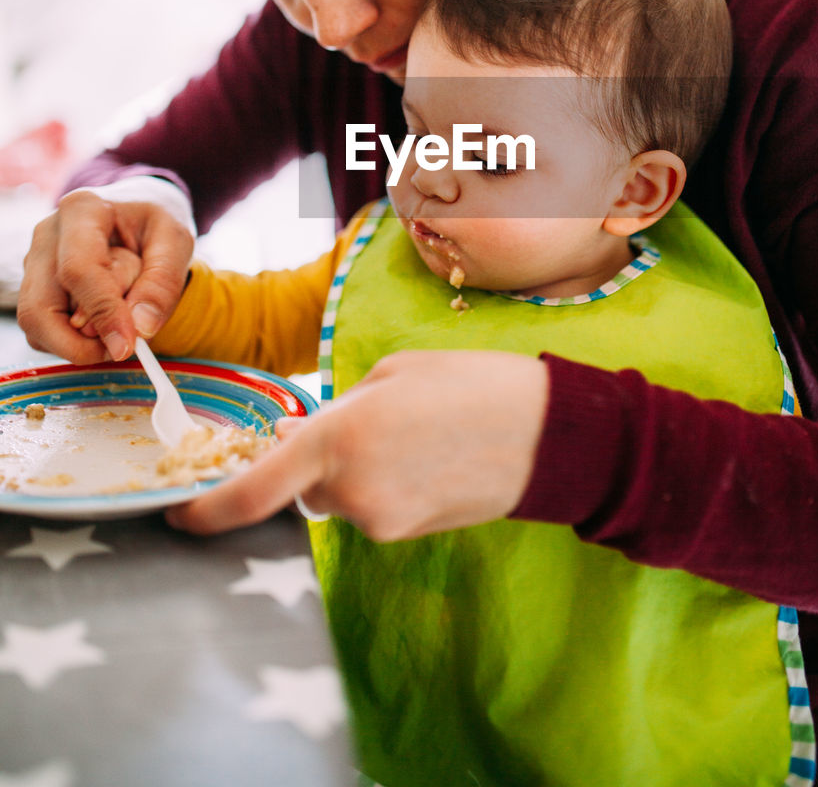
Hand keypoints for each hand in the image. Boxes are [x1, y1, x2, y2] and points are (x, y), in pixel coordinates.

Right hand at [17, 190, 193, 364]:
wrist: (134, 220)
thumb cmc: (153, 228)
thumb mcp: (175, 242)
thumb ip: (163, 283)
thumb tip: (141, 327)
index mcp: (82, 211)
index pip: (79, 270)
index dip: (102, 313)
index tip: (127, 345)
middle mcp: (47, 235)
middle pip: (41, 307)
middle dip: (81, 342)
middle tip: (122, 348)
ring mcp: (34, 263)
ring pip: (37, 324)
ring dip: (79, 342)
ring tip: (119, 327)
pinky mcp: (33, 288)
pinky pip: (41, 332)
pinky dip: (73, 340)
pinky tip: (103, 322)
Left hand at [166, 348, 549, 538]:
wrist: (546, 433)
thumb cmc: (470, 384)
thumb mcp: (391, 374)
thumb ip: (339, 411)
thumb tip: (310, 443)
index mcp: (338, 435)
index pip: (255, 490)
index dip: (209, 511)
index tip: (180, 516)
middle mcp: (350, 489)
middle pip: (306, 486)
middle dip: (321, 460)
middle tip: (374, 422)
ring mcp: (381, 520)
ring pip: (342, 498)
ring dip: (357, 471)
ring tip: (415, 435)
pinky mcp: (408, 535)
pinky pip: (374, 510)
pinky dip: (386, 486)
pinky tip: (428, 459)